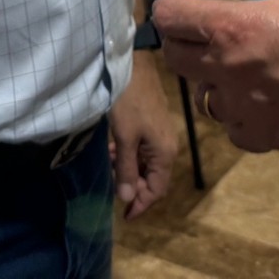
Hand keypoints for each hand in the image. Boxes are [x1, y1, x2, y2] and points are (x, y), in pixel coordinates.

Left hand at [108, 52, 176, 217]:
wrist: (133, 64)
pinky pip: (143, 149)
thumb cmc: (128, 101)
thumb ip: (127, 169)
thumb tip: (128, 198)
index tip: (125, 215)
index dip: (142, 204)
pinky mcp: (152, 123)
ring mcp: (161, 134)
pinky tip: (113, 150)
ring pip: (147, 163)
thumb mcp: (124, 137)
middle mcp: (167, 146)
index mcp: (165, 153)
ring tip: (111, 169)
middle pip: (153, 178)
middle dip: (134, 187)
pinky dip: (129, 155)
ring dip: (130, 170)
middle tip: (114, 190)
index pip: (157, 190)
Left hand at [151, 0, 278, 154]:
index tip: (181, 5)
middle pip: (175, 58)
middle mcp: (227, 72)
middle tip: (204, 33)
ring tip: (235, 65)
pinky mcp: (261, 139)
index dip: (170, 8)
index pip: (169, 18)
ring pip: (203, 94)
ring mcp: (242, 110)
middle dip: (184, 43)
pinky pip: (232, 125)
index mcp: (233, 29)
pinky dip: (239, 112)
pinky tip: (259, 98)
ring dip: (211, 79)